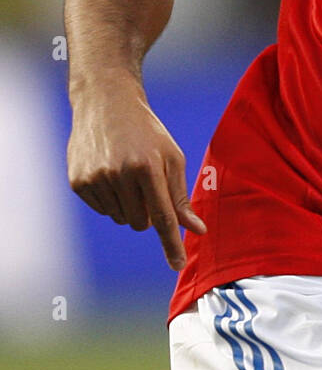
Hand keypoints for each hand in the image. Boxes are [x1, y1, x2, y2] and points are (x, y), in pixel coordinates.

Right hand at [67, 76, 205, 269]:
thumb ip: (180, 197)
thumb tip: (197, 230)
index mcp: (146, 167)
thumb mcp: (171, 157)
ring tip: (128, 174)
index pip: (162, 217)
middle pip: (140, 222)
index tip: (177, 265)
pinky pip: (102, 210)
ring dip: (129, 205)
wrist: (106, 104)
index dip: (171, 244)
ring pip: (120, 218)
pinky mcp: (77, 182)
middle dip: (148, 213)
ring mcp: (94, 179)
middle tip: (147, 184)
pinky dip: (111, 200)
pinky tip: (110, 174)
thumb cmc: (147, 132)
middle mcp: (118, 175)